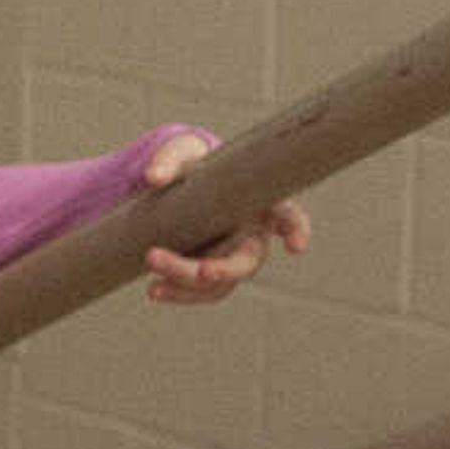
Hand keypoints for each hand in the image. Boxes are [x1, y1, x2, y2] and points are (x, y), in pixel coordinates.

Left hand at [138, 131, 308, 305]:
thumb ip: (169, 160)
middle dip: (224, 269)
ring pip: (220, 282)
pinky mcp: (210, 272)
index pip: (287, 215)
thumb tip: (154, 177)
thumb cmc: (192, 168)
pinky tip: (155, 290)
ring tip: (154, 276)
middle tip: (202, 271)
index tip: (295, 246)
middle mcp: (251, 235)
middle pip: (246, 261)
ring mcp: (231, 257)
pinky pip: (200, 291)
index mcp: (258, 202)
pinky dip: (178, 293)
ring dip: (187, 282)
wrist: (175, 191)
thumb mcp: (181, 155)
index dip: (295, 230)